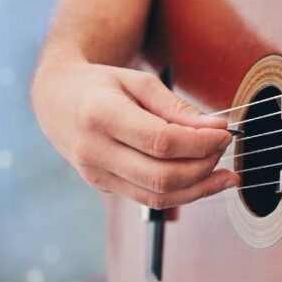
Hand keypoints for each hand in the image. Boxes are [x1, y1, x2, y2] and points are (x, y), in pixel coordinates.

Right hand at [31, 60, 237, 208]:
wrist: (56, 100)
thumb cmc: (101, 86)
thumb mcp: (139, 82)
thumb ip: (177, 107)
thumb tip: (216, 129)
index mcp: (100, 116)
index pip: (160, 142)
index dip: (199, 143)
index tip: (225, 133)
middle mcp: (94, 151)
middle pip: (161, 175)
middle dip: (203, 166)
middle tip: (223, 148)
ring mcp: (95, 175)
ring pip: (157, 197)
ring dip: (199, 189)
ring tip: (225, 174)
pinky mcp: (103, 187)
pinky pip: (150, 199)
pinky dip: (183, 194)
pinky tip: (205, 182)